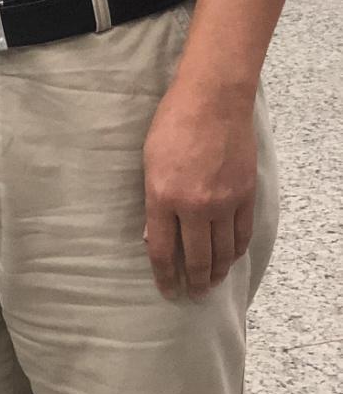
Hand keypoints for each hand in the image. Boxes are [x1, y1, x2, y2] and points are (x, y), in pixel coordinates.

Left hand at [143, 79, 257, 301]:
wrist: (212, 100)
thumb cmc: (173, 122)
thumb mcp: (149, 159)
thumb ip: (154, 198)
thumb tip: (157, 233)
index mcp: (162, 195)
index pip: (162, 250)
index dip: (165, 276)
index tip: (167, 290)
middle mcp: (193, 205)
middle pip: (196, 258)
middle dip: (194, 282)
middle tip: (193, 293)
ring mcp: (223, 203)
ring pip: (222, 252)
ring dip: (217, 272)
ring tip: (212, 283)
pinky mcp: (244, 196)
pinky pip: (241, 234)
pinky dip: (236, 251)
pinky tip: (230, 258)